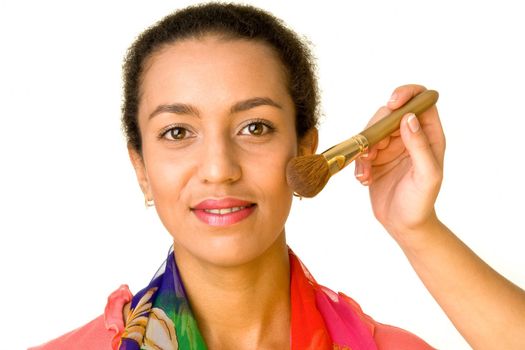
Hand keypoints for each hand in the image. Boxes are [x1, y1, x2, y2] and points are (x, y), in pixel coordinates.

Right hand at [354, 84, 445, 242]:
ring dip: (363, 149)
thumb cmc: (420, 203)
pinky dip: (358, 163)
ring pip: (370, 131)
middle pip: (388, 114)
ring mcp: (390, 147)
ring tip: (366, 172)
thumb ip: (420, 146)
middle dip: (375, 130)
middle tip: (371, 152)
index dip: (406, 94)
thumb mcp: (426, 175)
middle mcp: (409, 136)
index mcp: (428, 135)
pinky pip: (360, 150)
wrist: (403, 225)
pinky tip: (364, 180)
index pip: (421, 101)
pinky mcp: (374, 159)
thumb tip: (408, 118)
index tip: (391, 103)